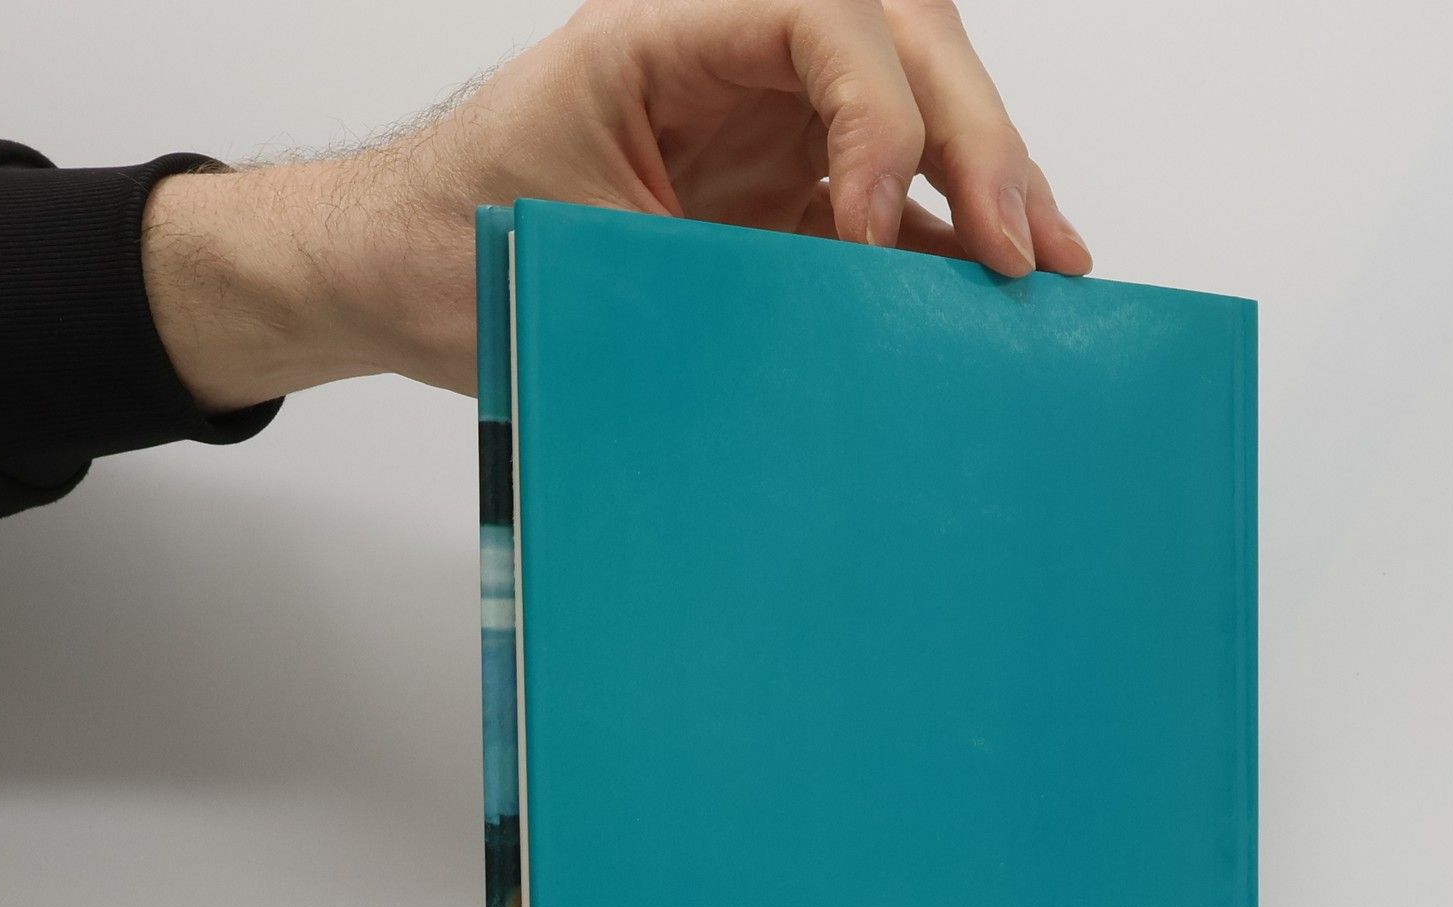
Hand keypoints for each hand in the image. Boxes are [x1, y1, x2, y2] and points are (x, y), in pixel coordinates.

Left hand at [144, 0, 1090, 411]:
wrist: (400, 272)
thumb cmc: (451, 241)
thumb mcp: (570, 254)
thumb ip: (699, 269)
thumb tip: (835, 329)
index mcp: (665, 34)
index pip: (822, 17)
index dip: (876, 116)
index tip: (873, 229)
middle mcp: (731, 60)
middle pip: (899, 41)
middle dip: (973, 136)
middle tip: (1017, 246)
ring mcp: (767, 123)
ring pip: (917, 106)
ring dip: (992, 175)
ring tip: (1052, 260)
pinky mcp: (785, 194)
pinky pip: (894, 195)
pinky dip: (953, 234)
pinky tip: (1009, 276)